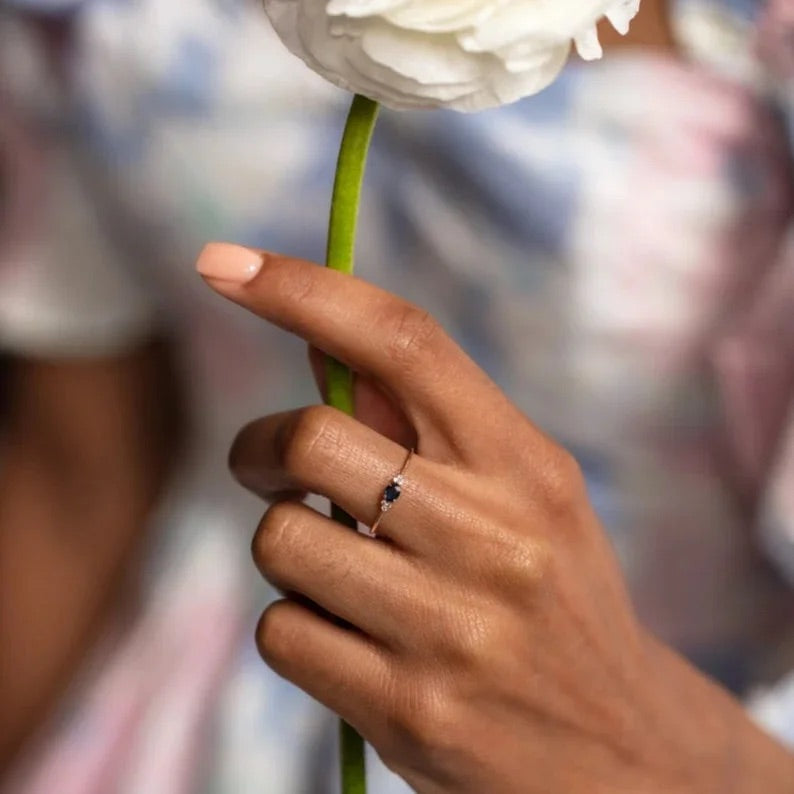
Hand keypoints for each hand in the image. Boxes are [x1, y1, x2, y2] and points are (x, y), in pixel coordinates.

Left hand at [198, 242, 793, 793]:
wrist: (619, 751)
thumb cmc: (554, 599)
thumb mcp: (525, 498)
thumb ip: (424, 421)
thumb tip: (313, 344)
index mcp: (526, 465)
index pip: (404, 341)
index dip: (304, 290)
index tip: (223, 265)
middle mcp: (496, 536)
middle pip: (311, 437)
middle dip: (262, 447)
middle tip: (272, 465)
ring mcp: (453, 629)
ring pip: (281, 540)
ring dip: (287, 546)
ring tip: (341, 572)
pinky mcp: (409, 711)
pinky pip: (282, 633)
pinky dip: (295, 627)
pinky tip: (353, 643)